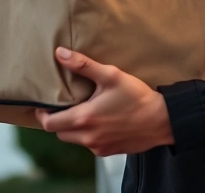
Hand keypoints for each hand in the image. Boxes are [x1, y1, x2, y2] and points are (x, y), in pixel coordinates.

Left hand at [35, 48, 173, 155]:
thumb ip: (83, 65)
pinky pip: (89, 145)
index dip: (42, 114)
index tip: (43, 105)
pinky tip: (100, 121)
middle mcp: (88, 137)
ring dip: (73, 128)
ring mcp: (98, 147)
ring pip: (74, 140)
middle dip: (57, 120)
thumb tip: (60, 53)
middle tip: (63, 105)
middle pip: (59, 133)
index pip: (49, 124)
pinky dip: (88, 134)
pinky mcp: (108, 151)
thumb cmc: (137, 97)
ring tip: (82, 110)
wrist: (162, 120)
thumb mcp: (110, 75)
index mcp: (84, 118)